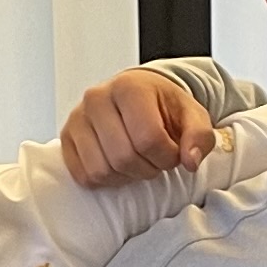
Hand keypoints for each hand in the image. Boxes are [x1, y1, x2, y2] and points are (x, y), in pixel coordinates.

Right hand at [60, 69, 217, 190]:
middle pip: (123, 157)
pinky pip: (84, 176)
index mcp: (129, 87)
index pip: (148, 138)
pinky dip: (105, 179)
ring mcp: (78, 118)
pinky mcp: (67, 137)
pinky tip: (118, 165)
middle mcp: (97, 98)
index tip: (173, 152)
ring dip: (126, 176)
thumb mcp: (192, 115)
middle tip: (155, 158)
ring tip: (137, 160)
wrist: (138, 97)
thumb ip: (200, 136)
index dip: (167, 156)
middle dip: (147, 168)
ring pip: (101, 170)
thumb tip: (190, 160)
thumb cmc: (162, 106)